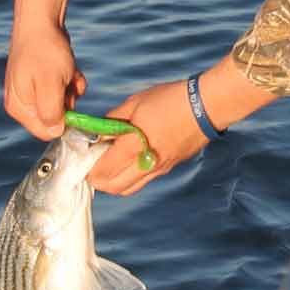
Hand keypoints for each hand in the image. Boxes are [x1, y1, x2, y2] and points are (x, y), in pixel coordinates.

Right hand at [2, 0, 91, 140]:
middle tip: (69, 82)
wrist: (41, 18)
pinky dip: (70, 80)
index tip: (72, 101)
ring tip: (69, 71)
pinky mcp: (41, 80)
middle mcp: (22, 102)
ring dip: (71, 89)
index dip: (64, 122)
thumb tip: (56, 132)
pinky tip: (70, 68)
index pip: (46, 132)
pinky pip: (61, 89)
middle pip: (55, 118)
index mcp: (18, 107)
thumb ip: (52, 113)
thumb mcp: (51, 85)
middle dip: (68, 102)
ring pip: (62, 103)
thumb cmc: (44, 51)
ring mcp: (31, 90)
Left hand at [88, 53, 279, 195]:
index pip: (102, 170)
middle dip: (96, 179)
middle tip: (91, 164)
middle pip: (111, 187)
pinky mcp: (168, 169)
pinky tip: (125, 163)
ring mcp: (158, 169)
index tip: (83, 156)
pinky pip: (141, 182)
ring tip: (106, 166)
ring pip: (126, 189)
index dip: (88, 166)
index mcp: (134, 145)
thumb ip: (112, 121)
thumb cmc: (169, 99)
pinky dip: (127, 179)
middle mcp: (146, 163)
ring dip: (111, 183)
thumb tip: (97, 133)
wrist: (206, 106)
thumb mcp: (135, 103)